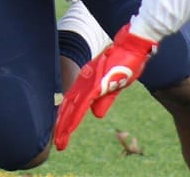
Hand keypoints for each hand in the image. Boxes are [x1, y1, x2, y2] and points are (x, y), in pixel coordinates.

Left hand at [54, 22, 157, 150]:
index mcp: (88, 82)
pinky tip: (70, 125)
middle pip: (70, 105)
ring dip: (66, 123)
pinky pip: (83, 101)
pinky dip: (75, 114)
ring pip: (73, 105)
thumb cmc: (126, 63)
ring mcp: (89, 80)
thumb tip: (95, 115)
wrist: (132, 45)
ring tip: (59, 139)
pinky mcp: (97, 81)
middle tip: (57, 143)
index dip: (67, 118)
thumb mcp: (115, 87)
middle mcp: (85, 81)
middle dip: (63, 125)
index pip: (74, 103)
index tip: (61, 134)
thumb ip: (104, 100)